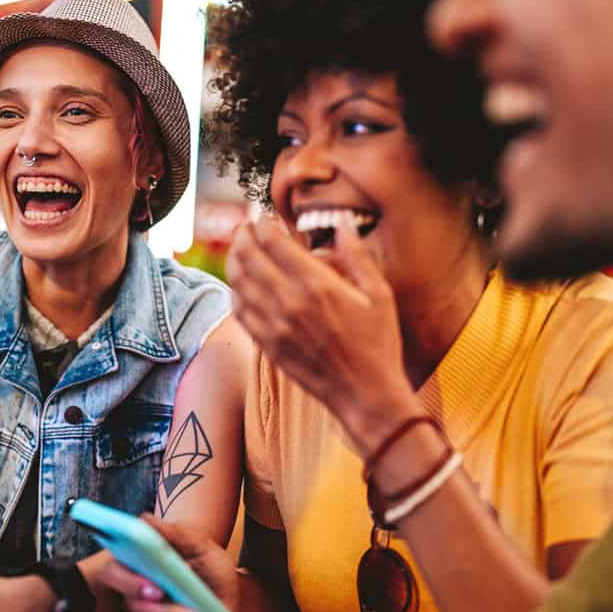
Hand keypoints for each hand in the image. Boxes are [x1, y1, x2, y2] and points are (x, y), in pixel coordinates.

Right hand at [101, 514, 234, 611]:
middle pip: (142, 607)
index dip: (133, 584)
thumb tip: (142, 520)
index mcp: (135, 563)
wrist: (225, 587)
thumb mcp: (196, 543)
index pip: (116, 573)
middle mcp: (133, 590)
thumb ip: (172, 533)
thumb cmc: (206, 561)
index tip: (156, 590)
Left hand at [227, 216, 418, 456]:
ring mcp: (274, 326)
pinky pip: (240, 311)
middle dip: (242, 236)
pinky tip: (240, 284)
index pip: (272, 242)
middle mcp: (289, 303)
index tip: (262, 216)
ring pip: (237, 283)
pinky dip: (235, 291)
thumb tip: (343, 223)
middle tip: (244, 227)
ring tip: (238, 249)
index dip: (261, 223)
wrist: (366, 395)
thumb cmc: (378, 344)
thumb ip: (357, 254)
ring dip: (233, 260)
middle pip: (247, 257)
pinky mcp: (268, 346)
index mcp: (316, 284)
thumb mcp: (379, 294)